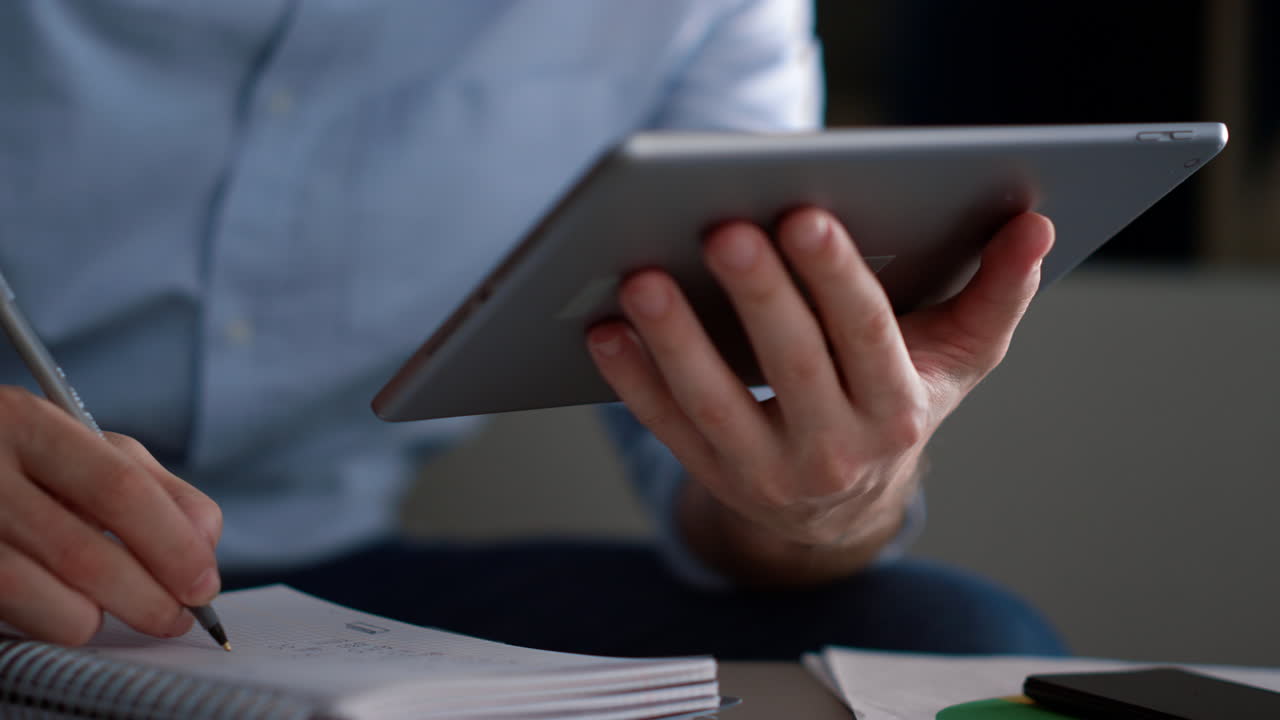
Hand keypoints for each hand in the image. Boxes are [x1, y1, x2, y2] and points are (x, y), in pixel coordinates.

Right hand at [0, 387, 221, 643]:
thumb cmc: (19, 459)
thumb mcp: (83, 447)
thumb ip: (154, 486)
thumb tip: (206, 541)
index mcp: (28, 424)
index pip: (120, 490)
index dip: (173, 546)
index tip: (204, 584)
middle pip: (84, 555)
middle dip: (148, 598)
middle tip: (176, 617)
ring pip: (40, 599)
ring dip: (96, 618)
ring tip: (117, 610)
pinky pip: (10, 613)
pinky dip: (49, 622)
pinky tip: (62, 607)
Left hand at [587, 208, 1053, 584]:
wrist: (844, 506)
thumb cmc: (896, 403)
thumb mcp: (957, 357)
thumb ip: (997, 291)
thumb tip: (1034, 223)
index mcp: (898, 407)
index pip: (867, 336)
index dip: (836, 278)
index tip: (805, 214)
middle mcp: (836, 448)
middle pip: (791, 364)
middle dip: (757, 296)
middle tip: (721, 229)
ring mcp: (769, 472)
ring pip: (716, 405)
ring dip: (676, 343)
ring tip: (641, 279)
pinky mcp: (716, 477)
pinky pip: (668, 430)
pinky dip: (634, 383)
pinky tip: (604, 332)